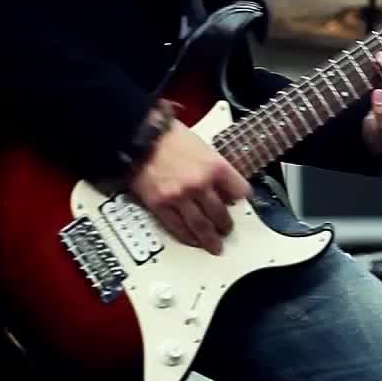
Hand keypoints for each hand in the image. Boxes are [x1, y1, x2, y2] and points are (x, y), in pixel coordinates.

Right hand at [129, 121, 251, 254]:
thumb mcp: (204, 147)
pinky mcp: (160, 205)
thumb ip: (215, 168)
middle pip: (221, 213)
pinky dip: (187, 237)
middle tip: (227, 230)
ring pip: (201, 226)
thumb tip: (223, 185)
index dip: (241, 197)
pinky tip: (193, 241)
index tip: (240, 202)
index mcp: (215, 167)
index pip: (240, 191)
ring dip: (210, 238)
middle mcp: (200, 184)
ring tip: (214, 245)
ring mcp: (180, 197)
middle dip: (226, 225)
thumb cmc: (169, 137)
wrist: (140, 136)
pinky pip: (177, 228)